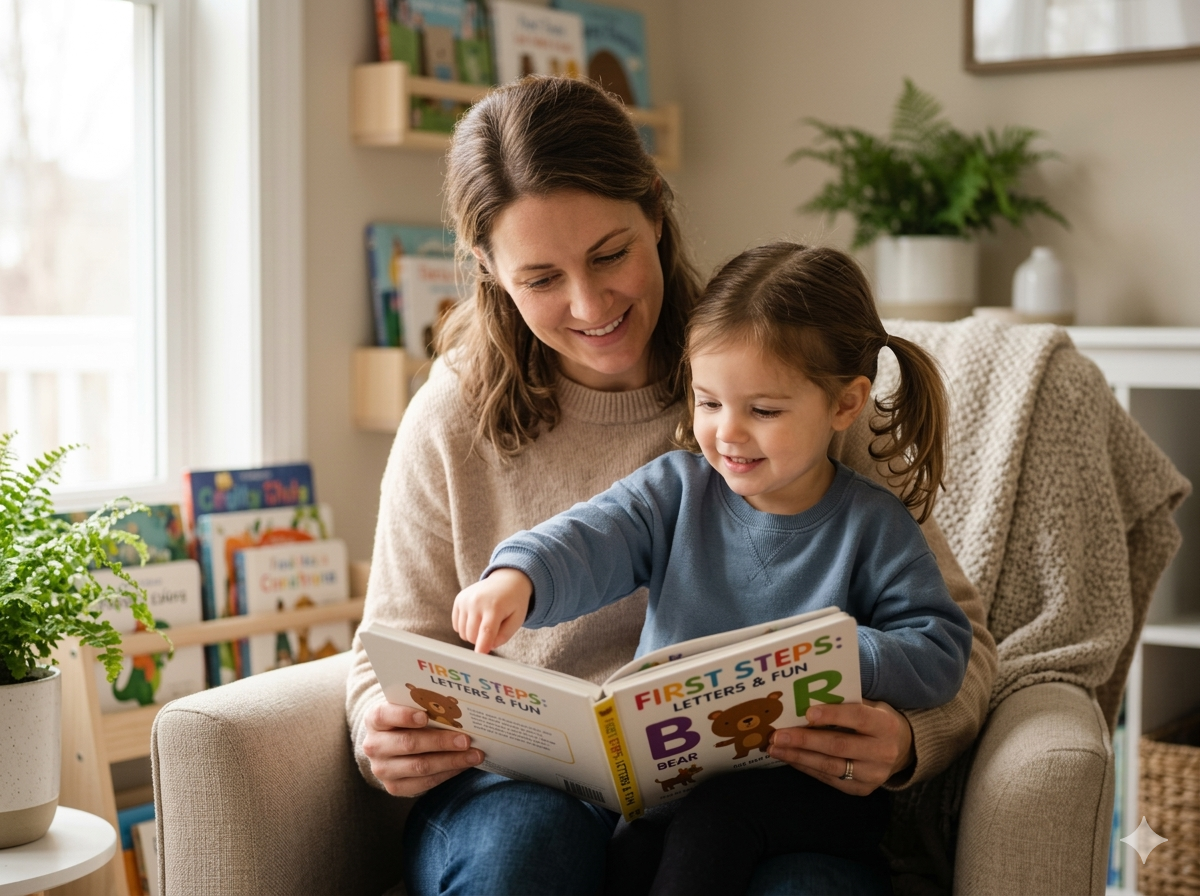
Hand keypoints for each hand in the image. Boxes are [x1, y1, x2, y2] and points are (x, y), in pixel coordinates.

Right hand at [361, 700, 483, 797]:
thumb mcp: (407, 709)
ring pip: (420, 766)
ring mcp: (382, 769)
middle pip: (409, 744)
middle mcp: (374, 746)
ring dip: (451, 761)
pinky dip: (447, 773)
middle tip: (466, 740)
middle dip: (440, 742)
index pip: (384, 715)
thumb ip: (423, 707)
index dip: (404, 716)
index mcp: (375, 719)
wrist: (389, 745)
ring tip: (474, 755)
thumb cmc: (406, 720)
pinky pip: (424, 783)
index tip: (425, 716)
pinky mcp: (394, 787)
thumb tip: (457, 708)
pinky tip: (463, 766)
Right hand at [452, 568, 533, 653]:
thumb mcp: (517, 619)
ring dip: (473, 635)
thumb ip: (504, 636)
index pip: (486, 631)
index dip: (482, 647)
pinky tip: (476, 618)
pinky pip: (456, 625)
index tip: (479, 659)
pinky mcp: (458, 599)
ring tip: (485, 623)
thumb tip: (487, 648)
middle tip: (492, 631)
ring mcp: (466, 600)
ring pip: (462, 633)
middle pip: (472, 636)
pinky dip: (465, 627)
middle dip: (481, 641)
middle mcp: (477, 602)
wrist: (506, 580)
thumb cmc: (514, 603)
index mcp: (495, 606)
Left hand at [767, 698, 913, 795]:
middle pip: (839, 746)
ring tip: (775, 748)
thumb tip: (805, 698)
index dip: (833, 715)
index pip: (858, 718)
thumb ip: (846, 703)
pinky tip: (789, 758)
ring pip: (831, 766)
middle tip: (778, 735)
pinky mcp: (862, 789)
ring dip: (799, 757)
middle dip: (805, 740)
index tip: (807, 712)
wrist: (902, 750)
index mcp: (886, 725)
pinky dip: (806, 767)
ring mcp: (873, 775)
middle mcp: (882, 752)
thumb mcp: (871, 706)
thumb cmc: (877, 721)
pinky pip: (829, 779)